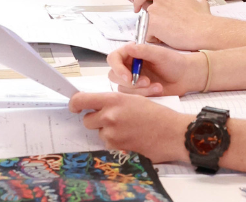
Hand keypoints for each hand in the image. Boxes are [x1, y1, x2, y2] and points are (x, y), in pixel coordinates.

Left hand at [69, 91, 191, 162]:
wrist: (171, 132)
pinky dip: (115, 140)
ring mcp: (111, 133)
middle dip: (96, 119)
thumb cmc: (157, 113)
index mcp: (114, 99)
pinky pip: (107, 142)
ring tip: (127, 127)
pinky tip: (130, 136)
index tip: (75, 106)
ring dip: (107, 130)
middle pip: (87, 119)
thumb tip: (98, 106)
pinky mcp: (115, 146)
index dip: (74, 104)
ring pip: (98, 132)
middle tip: (112, 118)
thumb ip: (114, 102)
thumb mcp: (134, 99)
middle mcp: (109, 115)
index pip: (81, 100)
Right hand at [105, 41, 205, 95]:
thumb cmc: (174, 62)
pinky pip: (132, 97)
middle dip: (130, 82)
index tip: (128, 77)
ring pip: (123, 89)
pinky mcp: (137, 91)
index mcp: (132, 53)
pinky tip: (158, 89)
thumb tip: (128, 47)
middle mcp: (129, 66)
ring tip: (157, 85)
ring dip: (140, 89)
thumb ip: (144, 51)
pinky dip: (145, 94)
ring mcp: (132, 80)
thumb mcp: (160, 54)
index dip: (117, 68)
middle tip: (147, 81)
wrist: (185, 77)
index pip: (114, 58)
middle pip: (114, 76)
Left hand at [142, 0, 211, 49]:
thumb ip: (191, 0)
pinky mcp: (152, 25)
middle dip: (145, 14)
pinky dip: (155, 39)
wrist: (202, 30)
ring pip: (146, 21)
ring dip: (154, 28)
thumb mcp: (199, 2)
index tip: (141, 4)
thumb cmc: (202, 18)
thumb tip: (195, 3)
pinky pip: (148, 35)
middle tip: (151, 22)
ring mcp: (154, 10)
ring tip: (168, 34)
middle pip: (142, 5)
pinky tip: (167, 40)